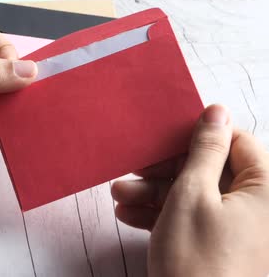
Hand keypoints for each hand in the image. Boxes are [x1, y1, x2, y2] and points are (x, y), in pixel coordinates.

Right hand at [111, 105, 268, 275]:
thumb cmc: (198, 263)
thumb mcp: (191, 195)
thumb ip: (205, 150)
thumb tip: (216, 112)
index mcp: (268, 190)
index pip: (237, 142)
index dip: (197, 138)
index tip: (162, 139)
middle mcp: (263, 209)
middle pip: (213, 170)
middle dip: (166, 171)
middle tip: (133, 170)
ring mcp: (245, 232)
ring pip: (200, 196)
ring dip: (157, 194)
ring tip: (120, 197)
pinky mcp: (225, 249)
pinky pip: (198, 220)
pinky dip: (166, 216)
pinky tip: (131, 216)